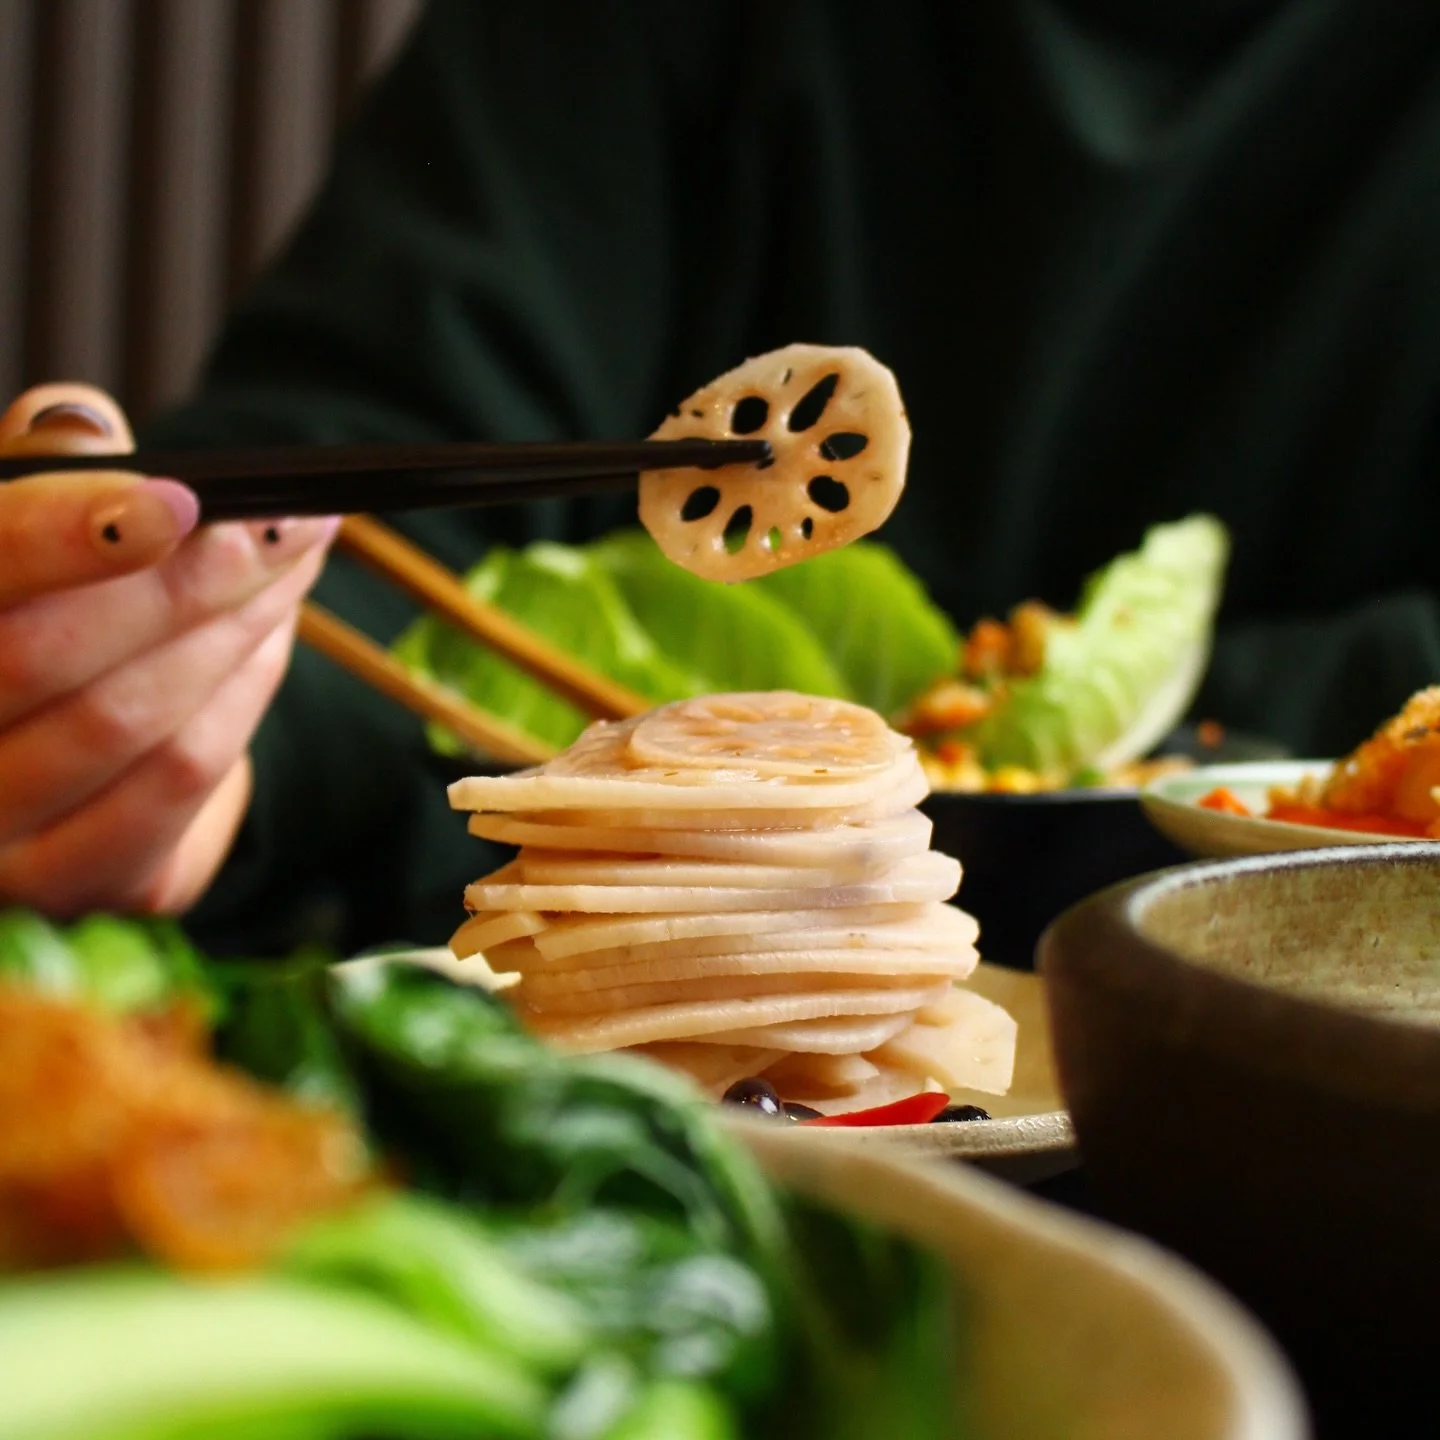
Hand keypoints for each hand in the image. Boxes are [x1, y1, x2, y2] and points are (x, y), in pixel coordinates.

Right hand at [0, 383, 337, 915]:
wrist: (67, 761)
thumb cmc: (45, 616)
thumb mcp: (26, 530)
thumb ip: (41, 472)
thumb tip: (91, 429)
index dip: (61, 537)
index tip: (176, 498)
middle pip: (44, 656)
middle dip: (185, 579)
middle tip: (282, 519)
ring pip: (129, 720)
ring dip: (235, 627)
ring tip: (295, 557)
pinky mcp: (70, 881)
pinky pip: (181, 778)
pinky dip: (242, 692)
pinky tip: (271, 634)